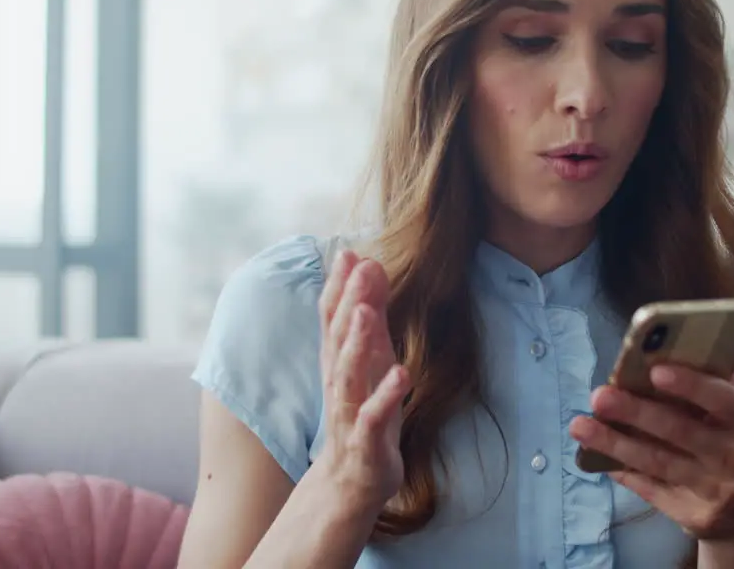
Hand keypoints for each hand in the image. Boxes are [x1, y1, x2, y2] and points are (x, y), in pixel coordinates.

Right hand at [313, 250, 410, 513]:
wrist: (351, 482)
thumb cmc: (364, 414)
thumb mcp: (371, 360)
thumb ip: (371, 317)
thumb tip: (370, 266)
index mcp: (338, 362)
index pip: (332, 319)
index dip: (339, 286)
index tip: (348, 251)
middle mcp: (339, 383)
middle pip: (337, 338)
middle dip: (347, 301)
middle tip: (360, 267)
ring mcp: (349, 414)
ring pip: (347, 376)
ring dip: (355, 343)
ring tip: (365, 312)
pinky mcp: (365, 443)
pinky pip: (372, 418)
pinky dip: (385, 396)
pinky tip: (401, 373)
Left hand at [568, 365, 733, 541]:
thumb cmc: (730, 446)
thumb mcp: (733, 416)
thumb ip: (711, 387)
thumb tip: (660, 353)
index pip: (722, 399)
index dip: (691, 385)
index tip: (655, 371)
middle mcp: (733, 456)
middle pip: (680, 430)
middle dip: (636, 412)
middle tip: (599, 396)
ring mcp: (714, 489)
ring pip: (658, 462)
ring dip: (615, 443)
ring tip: (580, 426)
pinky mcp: (693, 515)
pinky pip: (649, 489)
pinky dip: (620, 470)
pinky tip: (593, 456)